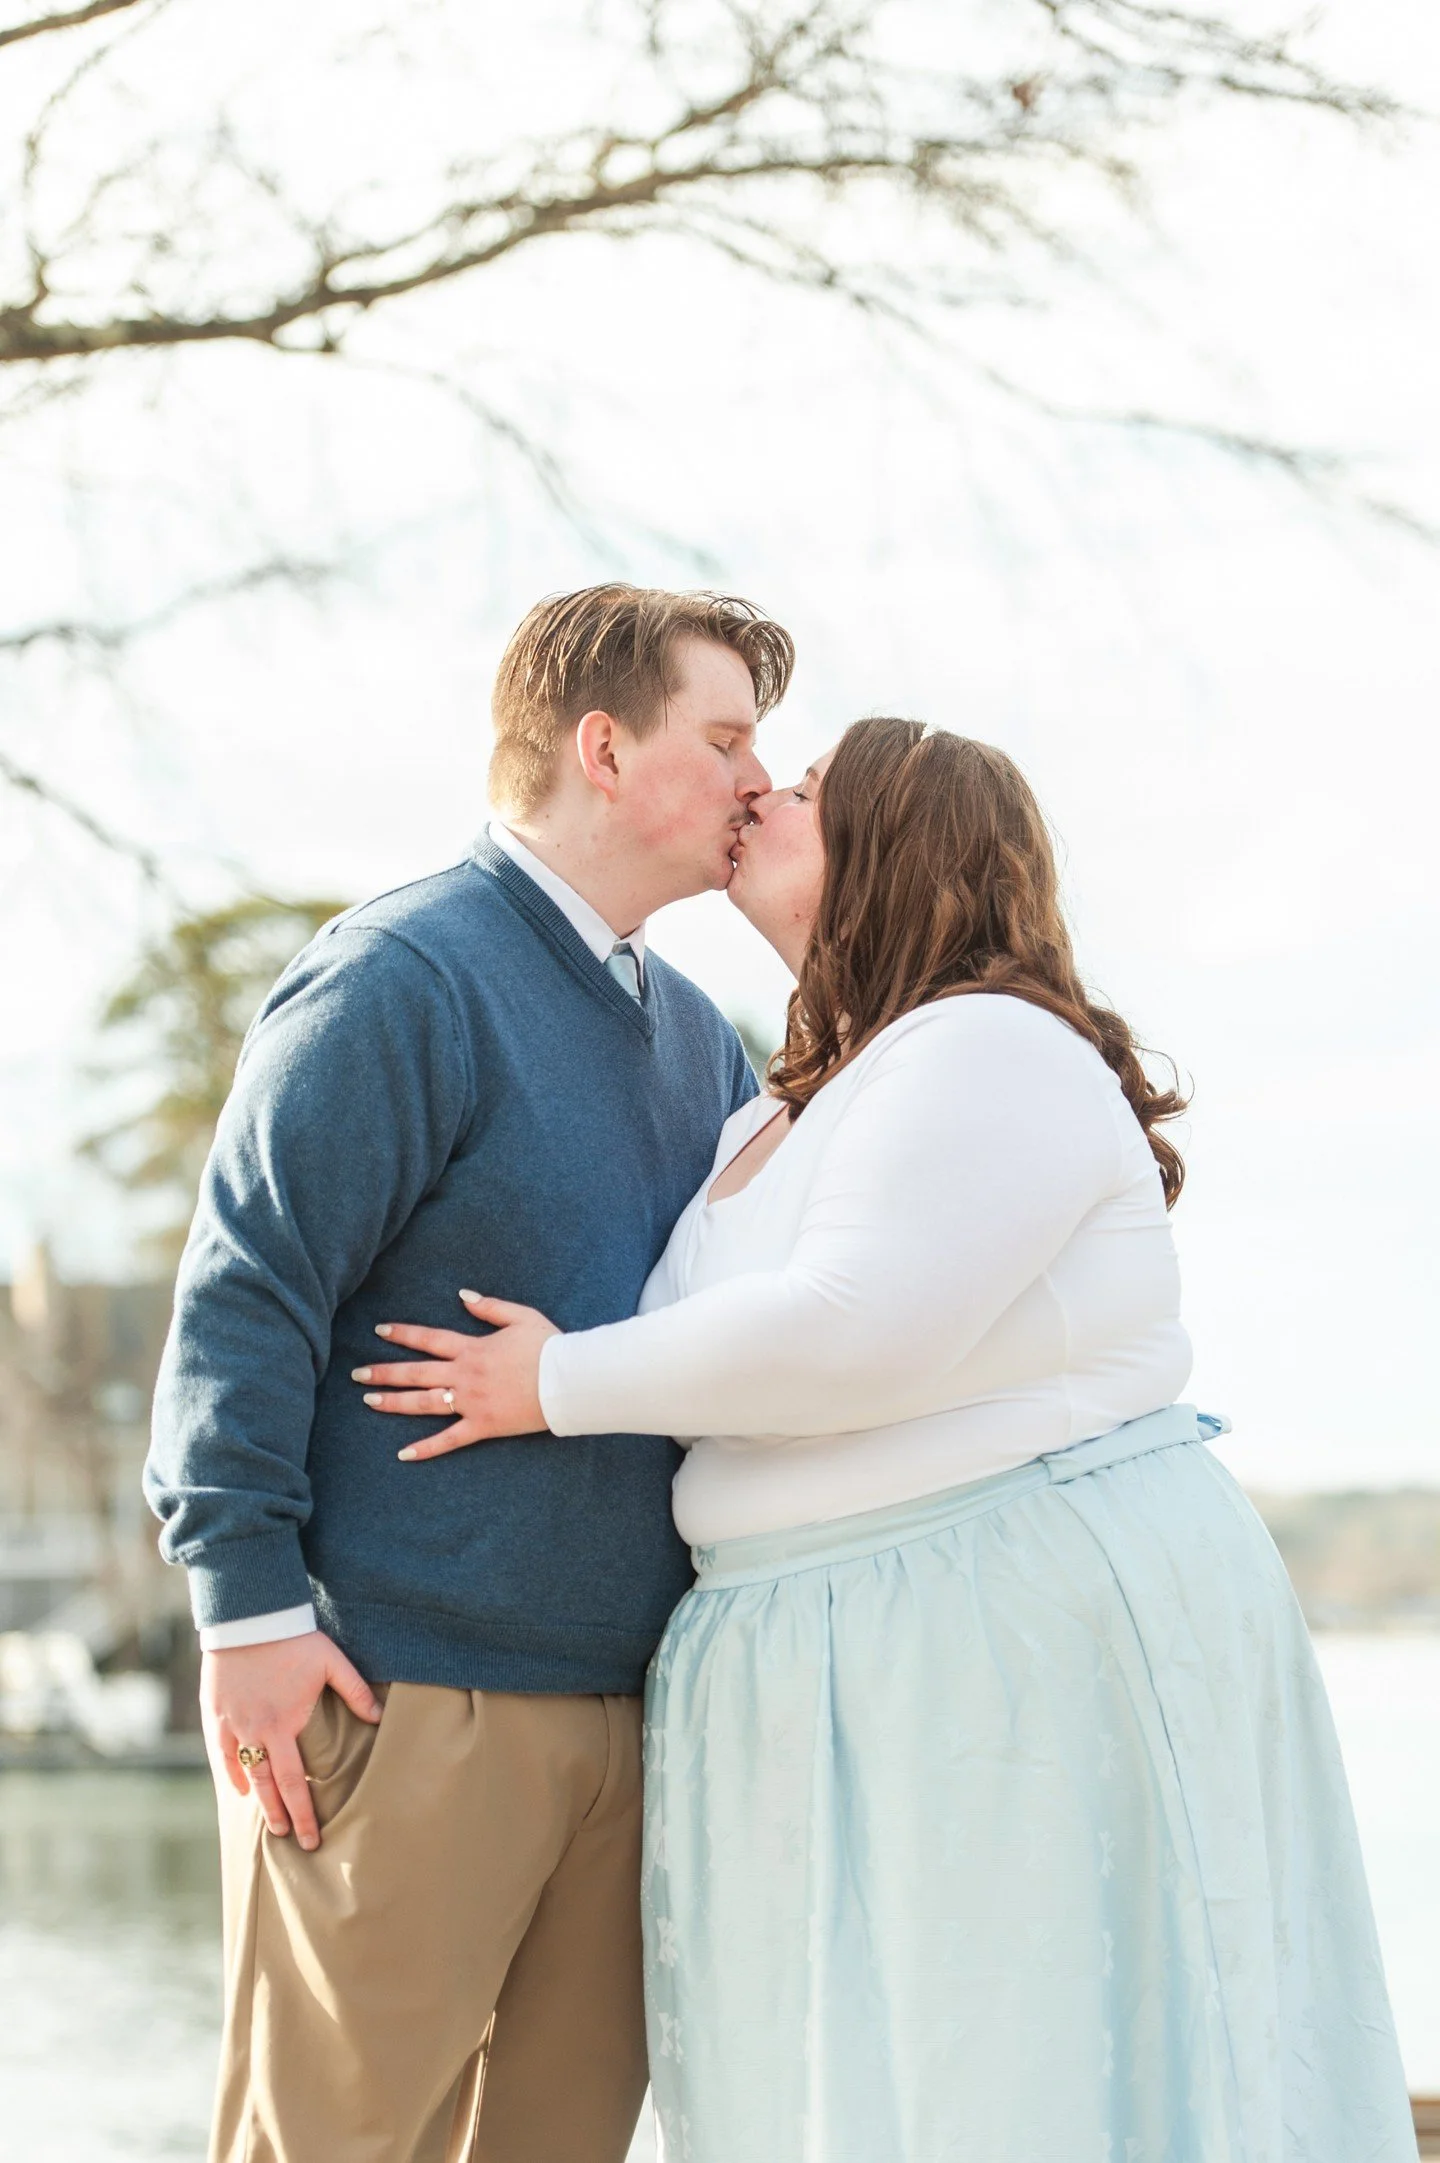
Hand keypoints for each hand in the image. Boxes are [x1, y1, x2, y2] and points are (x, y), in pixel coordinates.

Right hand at [201, 1631, 380, 1850]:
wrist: (250, 1618)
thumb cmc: (294, 1640)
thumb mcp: (332, 1663)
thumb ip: (355, 1692)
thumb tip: (378, 1717)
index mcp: (287, 1725)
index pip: (297, 1782)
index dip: (304, 1813)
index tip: (312, 1838)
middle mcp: (258, 1732)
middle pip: (271, 1786)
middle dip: (284, 1817)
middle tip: (294, 1842)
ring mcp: (234, 1725)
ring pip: (246, 1774)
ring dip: (259, 1802)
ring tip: (271, 1824)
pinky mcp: (216, 1714)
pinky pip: (221, 1753)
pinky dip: (231, 1774)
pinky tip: (239, 1789)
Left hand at [352, 1292, 559, 1460]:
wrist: (567, 1380)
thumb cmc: (548, 1346)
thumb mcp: (521, 1316)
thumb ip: (489, 1306)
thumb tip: (463, 1295)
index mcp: (472, 1348)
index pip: (429, 1339)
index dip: (403, 1334)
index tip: (380, 1331)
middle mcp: (464, 1376)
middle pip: (416, 1373)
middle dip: (384, 1373)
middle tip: (357, 1375)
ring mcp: (470, 1403)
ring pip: (424, 1403)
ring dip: (394, 1403)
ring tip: (369, 1401)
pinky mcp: (482, 1426)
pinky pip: (449, 1440)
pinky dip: (426, 1449)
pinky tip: (403, 1454)